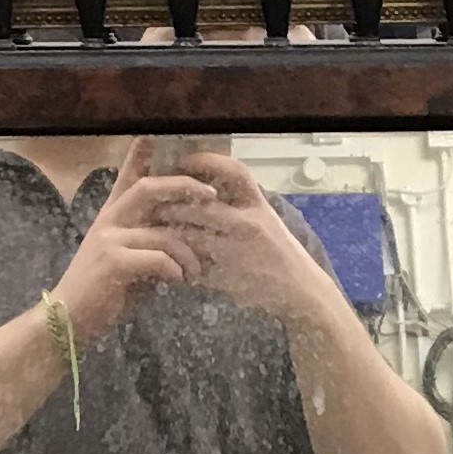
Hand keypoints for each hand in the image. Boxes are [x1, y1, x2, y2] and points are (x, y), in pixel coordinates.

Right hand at [53, 139, 209, 344]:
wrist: (70, 320)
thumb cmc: (103, 296)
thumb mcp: (129, 265)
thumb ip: (149, 247)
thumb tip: (181, 244)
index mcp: (112, 218)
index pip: (127, 179)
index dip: (139, 156)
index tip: (152, 134)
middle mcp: (110, 221)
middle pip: (150, 189)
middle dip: (184, 187)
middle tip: (211, 195)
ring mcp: (110, 239)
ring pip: (163, 232)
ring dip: (188, 254)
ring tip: (196, 273)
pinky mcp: (114, 262)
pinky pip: (158, 258)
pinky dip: (175, 269)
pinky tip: (179, 282)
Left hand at [148, 150, 343, 331]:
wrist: (301, 293)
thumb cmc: (280, 252)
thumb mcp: (265, 219)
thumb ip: (238, 202)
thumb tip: (202, 180)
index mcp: (259, 206)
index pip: (232, 172)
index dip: (205, 161)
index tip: (182, 161)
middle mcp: (248, 225)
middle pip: (200, 202)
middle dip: (172, 198)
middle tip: (152, 195)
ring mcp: (236, 252)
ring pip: (190, 234)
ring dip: (168, 229)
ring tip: (153, 225)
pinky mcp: (226, 278)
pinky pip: (193, 264)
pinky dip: (177, 259)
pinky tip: (167, 255)